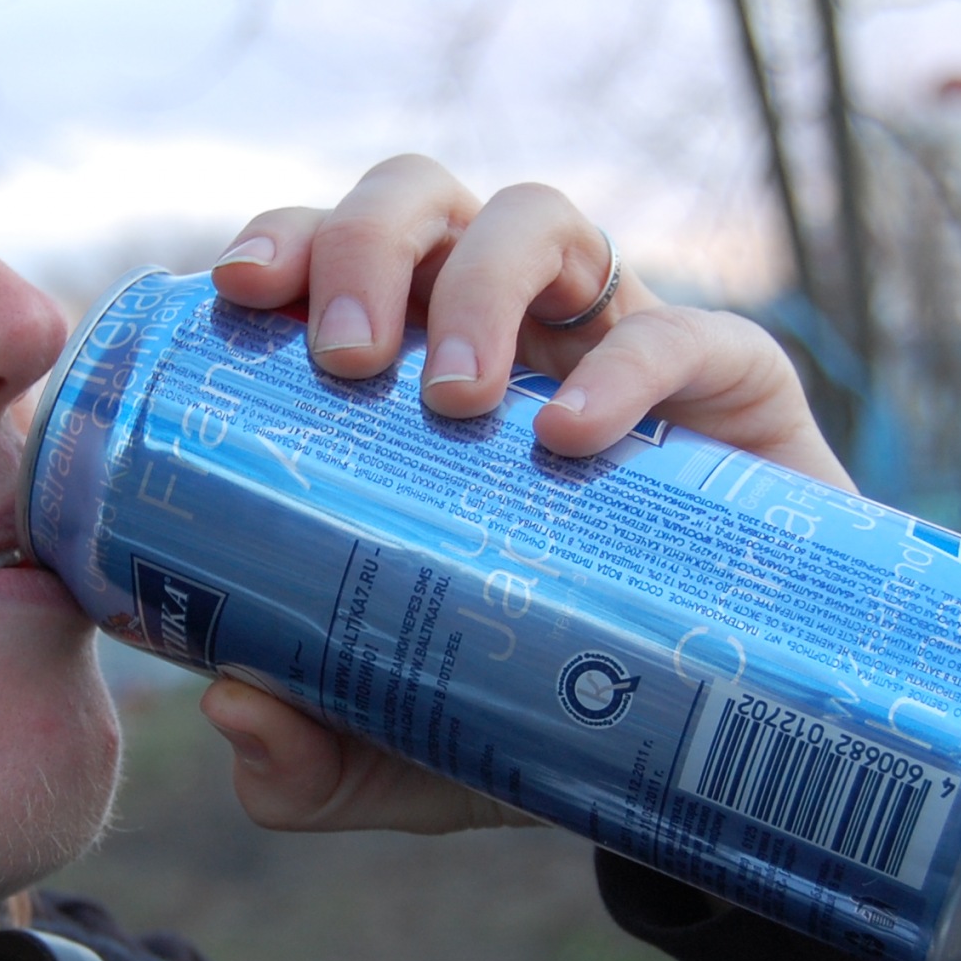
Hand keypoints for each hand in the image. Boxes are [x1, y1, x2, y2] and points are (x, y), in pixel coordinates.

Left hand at [198, 154, 852, 835]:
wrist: (707, 746)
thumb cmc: (525, 705)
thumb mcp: (394, 752)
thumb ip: (304, 761)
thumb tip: (232, 708)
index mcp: (399, 374)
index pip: (326, 254)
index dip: (285, 238)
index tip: (244, 290)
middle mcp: (496, 329)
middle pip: (417, 200)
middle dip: (364, 244)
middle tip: (345, 361)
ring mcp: (608, 342)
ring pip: (537, 218)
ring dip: (477, 280)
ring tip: (453, 401)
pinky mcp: (727, 385)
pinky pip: (683, 331)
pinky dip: (620, 366)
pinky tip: (570, 438)